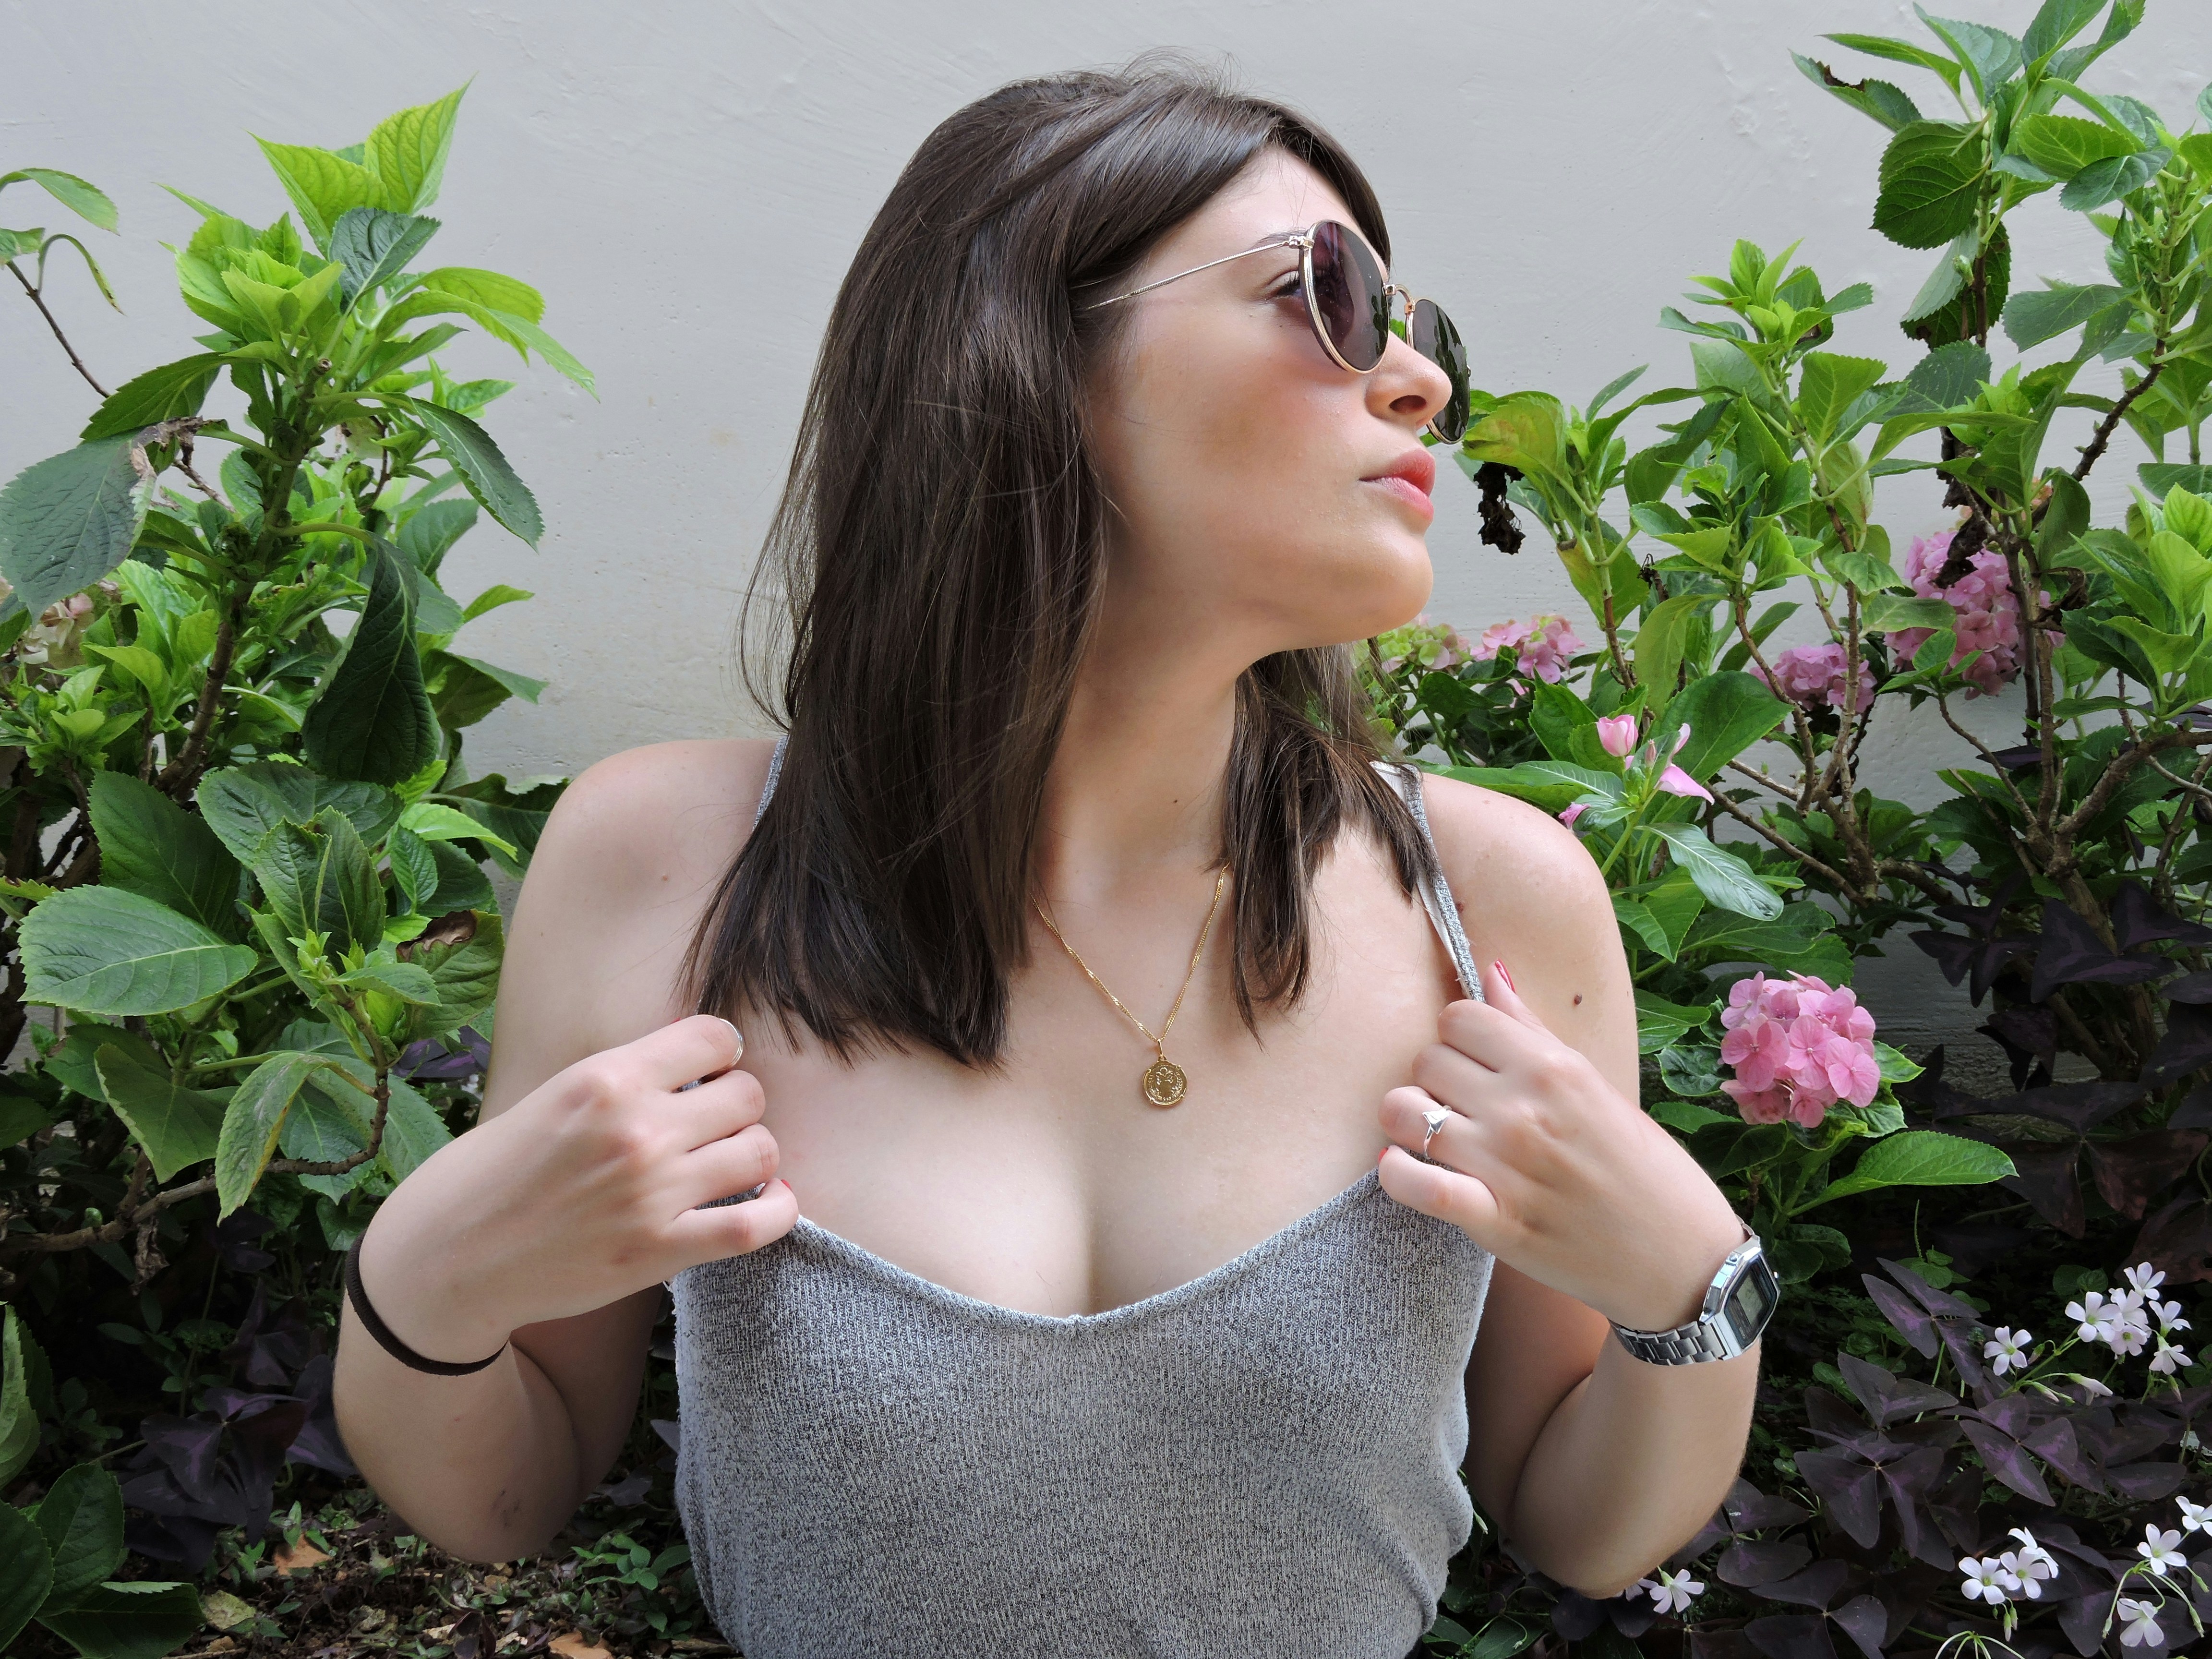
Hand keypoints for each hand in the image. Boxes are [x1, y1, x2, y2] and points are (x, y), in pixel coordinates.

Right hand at [354, 1014, 798, 1361]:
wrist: (445, 1262)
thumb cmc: (490, 1175)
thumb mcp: (552, 1096)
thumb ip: (622, 1081)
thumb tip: (692, 1062)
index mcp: (605, 1079)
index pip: (714, 1036)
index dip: (720, 1053)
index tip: (709, 1072)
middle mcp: (636, 1130)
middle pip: (747, 1093)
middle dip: (736, 1104)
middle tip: (712, 1125)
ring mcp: (653, 1193)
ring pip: (760, 1150)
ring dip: (753, 1153)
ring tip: (729, 1162)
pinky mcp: (661, 1251)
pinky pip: (757, 1225)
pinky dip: (778, 1210)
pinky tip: (771, 1200)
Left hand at [1378, 959, 1745, 1331]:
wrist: (1681, 1259)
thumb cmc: (1646, 1168)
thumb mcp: (1598, 1086)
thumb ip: (1533, 1029)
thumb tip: (1491, 971)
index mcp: (1554, 1069)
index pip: (1459, 1017)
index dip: (1459, 1037)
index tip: (1476, 1061)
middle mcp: (1524, 1110)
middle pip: (1426, 1060)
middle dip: (1436, 1078)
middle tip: (1462, 1104)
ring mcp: (1504, 1166)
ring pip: (1402, 1111)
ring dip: (1410, 1120)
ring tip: (1437, 1135)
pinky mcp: (1492, 1221)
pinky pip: (1412, 1183)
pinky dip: (1396, 1173)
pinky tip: (1406, 1167)